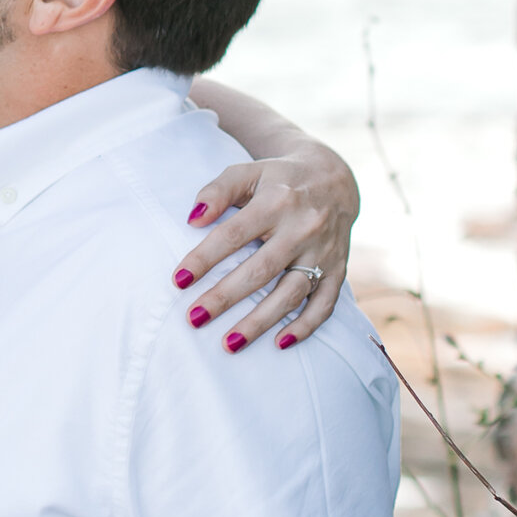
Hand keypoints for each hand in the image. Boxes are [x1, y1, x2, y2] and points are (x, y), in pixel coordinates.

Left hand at [175, 139, 356, 351]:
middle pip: (261, 270)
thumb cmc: (277, 179)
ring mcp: (323, 252)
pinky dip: (305, 326)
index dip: (205, 258)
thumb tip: (192, 218)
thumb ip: (217, 191)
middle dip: (225, 297)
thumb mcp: (247, 173)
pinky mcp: (338, 269)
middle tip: (194, 319)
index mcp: (277, 201)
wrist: (333, 178)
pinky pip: (325, 303)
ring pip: (291, 293)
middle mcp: (303, 228)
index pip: (234, 235)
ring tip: (229, 343)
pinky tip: (280, 343)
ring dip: (260, 322)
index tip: (178, 280)